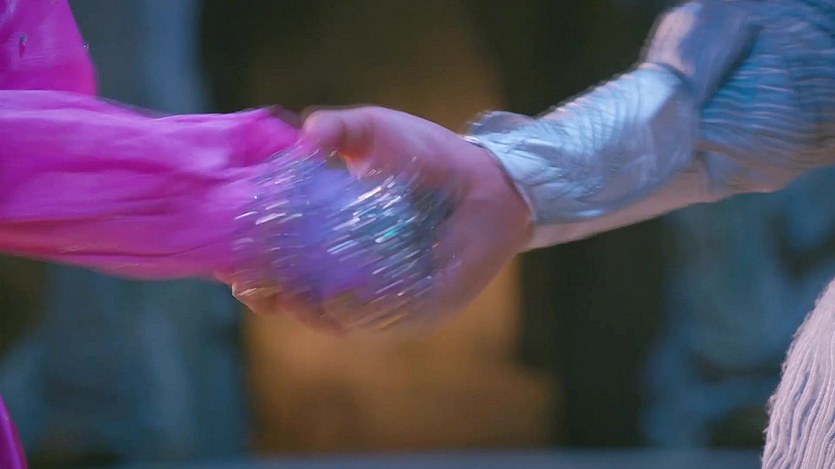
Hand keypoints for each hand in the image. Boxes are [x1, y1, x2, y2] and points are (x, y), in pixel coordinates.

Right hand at [235, 106, 532, 328]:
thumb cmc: (427, 154)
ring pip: (335, 317)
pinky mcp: (418, 306)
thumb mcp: (374, 131)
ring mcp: (384, 293)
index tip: (229, 262)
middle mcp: (353, 272)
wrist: (487, 178)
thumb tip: (305, 133)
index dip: (253, 266)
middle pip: (300, 298)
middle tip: (250, 284)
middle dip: (271, 296)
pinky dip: (358, 315)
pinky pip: (382, 319)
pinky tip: (337, 303)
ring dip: (306, 310)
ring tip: (287, 296)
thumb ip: (339, 130)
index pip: (283, 262)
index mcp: (333, 237)